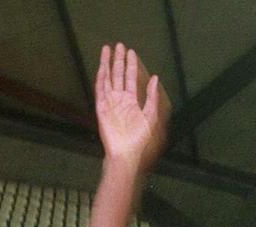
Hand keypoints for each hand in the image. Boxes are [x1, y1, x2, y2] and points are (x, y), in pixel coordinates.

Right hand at [95, 43, 169, 169]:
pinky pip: (100, 90)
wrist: (126, 152)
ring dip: (108, 64)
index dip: (131, 65)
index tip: (131, 51)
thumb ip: (151, 96)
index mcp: (131, 101)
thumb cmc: (139, 138)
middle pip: (118, 75)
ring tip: (107, 49)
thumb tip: (155, 78)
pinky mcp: (101, 107)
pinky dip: (101, 78)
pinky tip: (103, 67)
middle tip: (119, 45)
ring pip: (108, 79)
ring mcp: (109, 102)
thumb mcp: (150, 115)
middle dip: (118, 60)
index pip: (130, 78)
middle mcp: (119, 99)